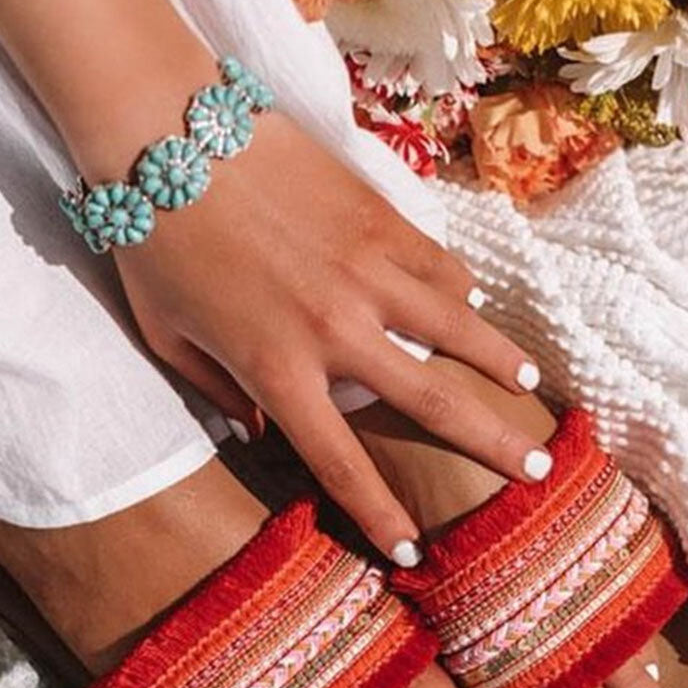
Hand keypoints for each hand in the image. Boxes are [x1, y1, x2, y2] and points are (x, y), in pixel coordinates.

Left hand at [116, 113, 549, 561]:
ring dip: (500, 363)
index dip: (380, 514)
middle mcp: (336, 331)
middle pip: (431, 403)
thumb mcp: (167, 337)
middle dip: (489, 445)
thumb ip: (215, 391)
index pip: (340, 464)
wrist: (164, 135)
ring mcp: (368, 271)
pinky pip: (438, 265)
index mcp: (277, 371)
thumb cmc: (153, 242)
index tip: (411, 552)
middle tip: (533, 470)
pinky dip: (462, 290)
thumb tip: (256, 433)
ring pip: (459, 328)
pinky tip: (474, 300)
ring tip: (528, 388)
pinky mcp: (380, 218)